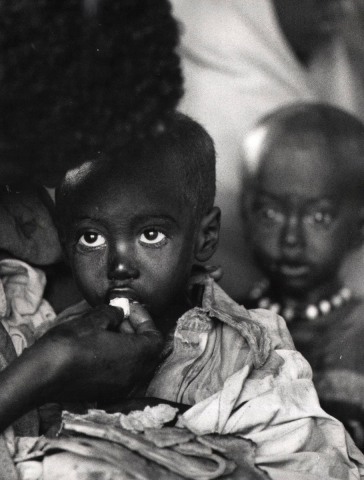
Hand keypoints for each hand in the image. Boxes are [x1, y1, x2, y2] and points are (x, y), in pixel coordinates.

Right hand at [0, 305, 162, 430]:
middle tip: (117, 316)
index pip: (155, 337)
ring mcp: (119, 388)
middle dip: (134, 330)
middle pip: (146, 350)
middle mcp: (133, 376)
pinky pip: (120, 373)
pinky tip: (97, 346)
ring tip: (105, 329)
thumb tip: (120, 312)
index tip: (128, 308)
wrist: (40, 376)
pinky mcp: (105, 394)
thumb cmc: (69, 346)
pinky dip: (116, 357)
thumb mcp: (94, 320)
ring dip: (125, 343)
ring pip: (133, 362)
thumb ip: (114, 313)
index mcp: (136, 357)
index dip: (144, 318)